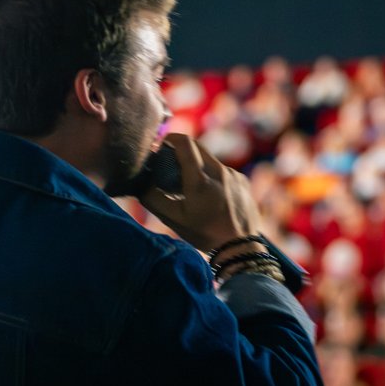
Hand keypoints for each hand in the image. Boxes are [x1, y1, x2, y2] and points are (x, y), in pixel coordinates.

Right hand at [140, 134, 263, 251]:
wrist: (240, 247)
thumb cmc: (205, 234)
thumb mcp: (174, 220)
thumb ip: (153, 199)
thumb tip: (141, 184)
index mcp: (200, 180)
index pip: (184, 143)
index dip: (170, 138)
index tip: (161, 146)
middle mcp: (219, 171)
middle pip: (197, 147)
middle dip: (181, 150)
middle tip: (171, 165)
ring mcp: (234, 175)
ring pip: (210, 161)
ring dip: (197, 167)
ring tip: (191, 189)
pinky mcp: (243, 181)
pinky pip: (223, 172)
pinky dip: (212, 178)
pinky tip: (211, 198)